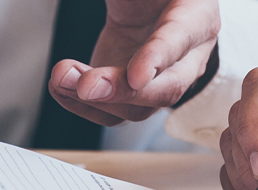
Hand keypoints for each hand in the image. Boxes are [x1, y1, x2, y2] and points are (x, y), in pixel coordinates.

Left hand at [47, 0, 219, 125]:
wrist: (149, 0)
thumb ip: (130, 2)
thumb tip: (123, 52)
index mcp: (197, 16)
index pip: (181, 40)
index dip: (158, 59)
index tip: (136, 76)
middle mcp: (187, 57)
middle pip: (165, 88)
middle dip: (122, 91)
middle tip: (86, 86)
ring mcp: (159, 80)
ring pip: (137, 108)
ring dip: (94, 100)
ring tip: (61, 77)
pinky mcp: (131, 92)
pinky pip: (112, 111)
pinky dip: (81, 104)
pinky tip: (60, 85)